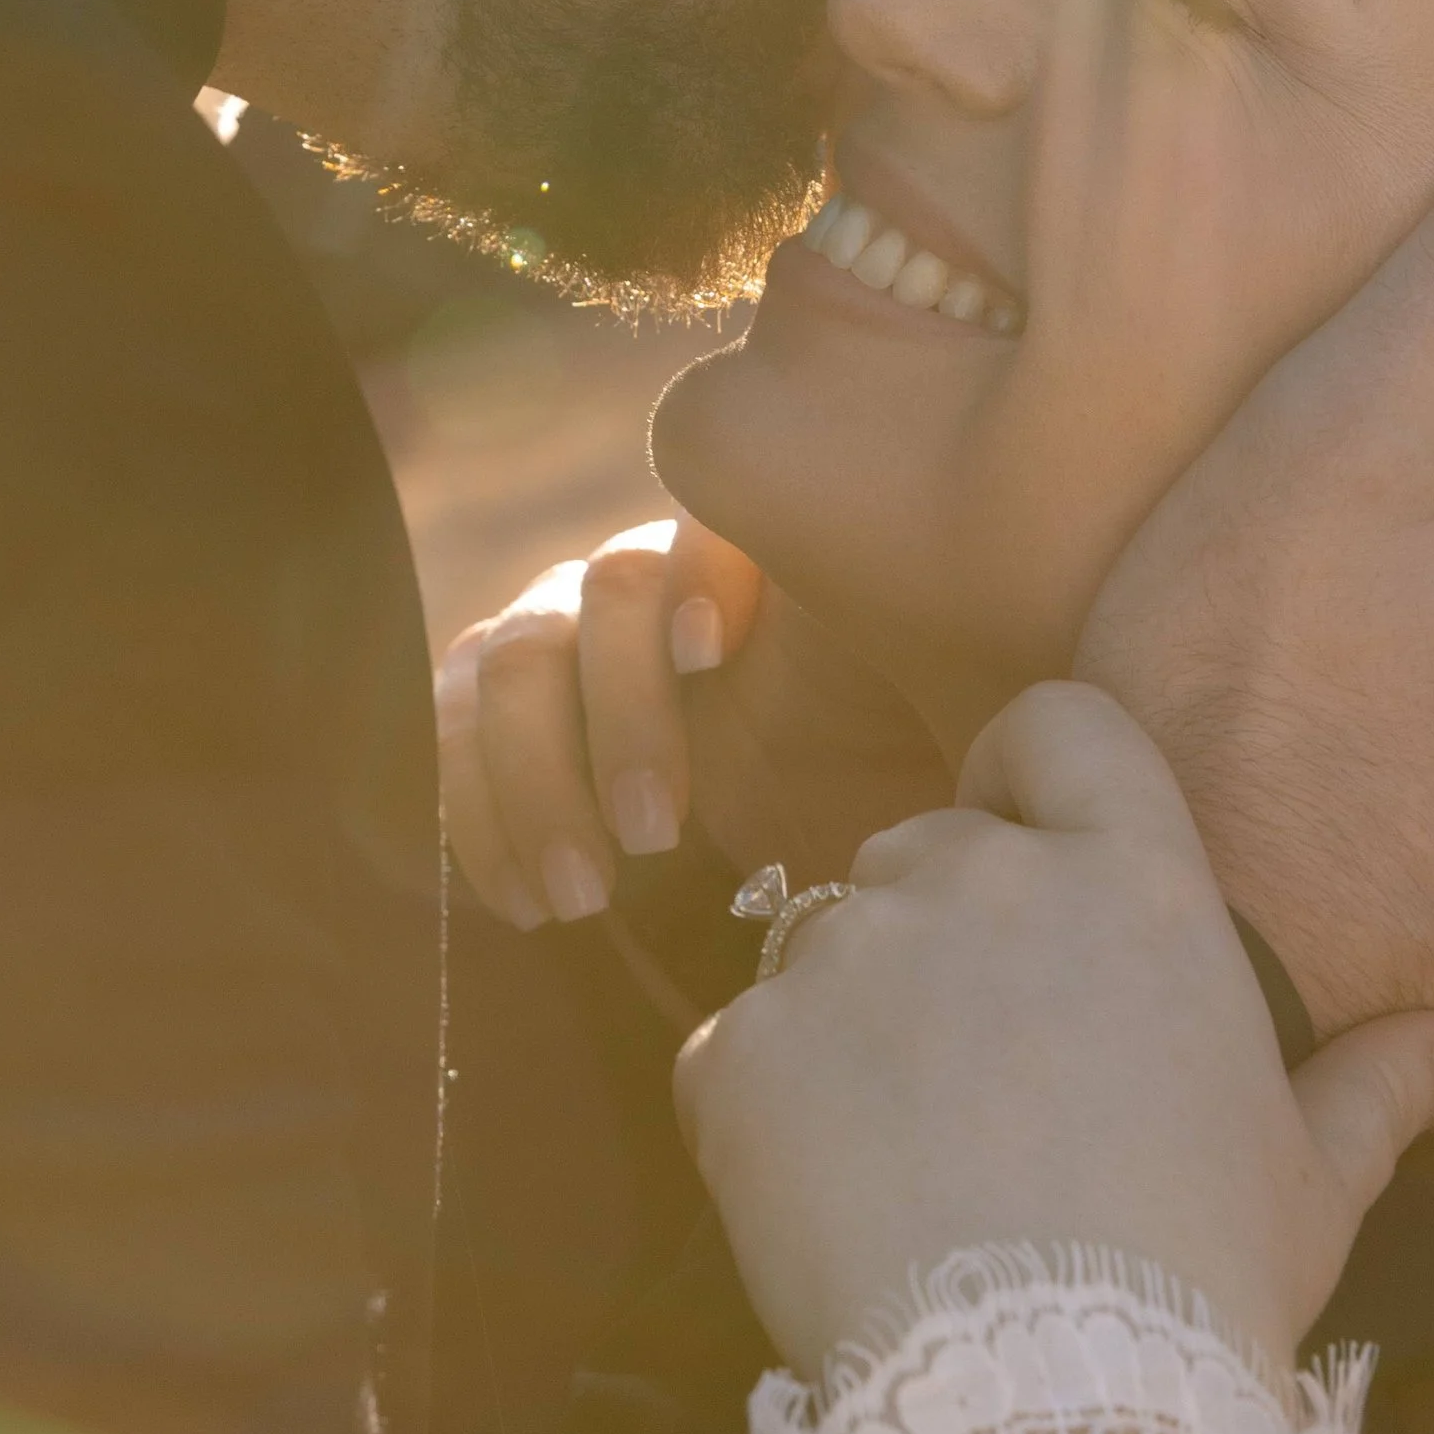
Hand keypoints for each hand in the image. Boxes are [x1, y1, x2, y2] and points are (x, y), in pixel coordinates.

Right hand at [436, 517, 943, 927]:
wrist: (848, 900)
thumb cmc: (906, 804)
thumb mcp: (942, 740)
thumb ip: (941, 691)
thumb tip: (982, 677)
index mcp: (754, 575)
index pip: (694, 530)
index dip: (689, 577)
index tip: (716, 658)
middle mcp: (648, 592)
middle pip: (588, 593)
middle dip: (613, 710)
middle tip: (656, 836)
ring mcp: (567, 655)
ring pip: (500, 661)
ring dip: (525, 776)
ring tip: (578, 898)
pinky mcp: (513, 736)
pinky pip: (452, 745)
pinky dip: (475, 819)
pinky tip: (525, 903)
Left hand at [676, 685, 1433, 1377]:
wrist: (1047, 1415)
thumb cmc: (1202, 1285)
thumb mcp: (1314, 1182)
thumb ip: (1384, 1083)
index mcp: (1132, 883)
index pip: (1060, 723)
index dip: (1030, 771)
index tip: (1030, 848)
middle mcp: (985, 880)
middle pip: (931, 845)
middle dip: (945, 933)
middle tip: (987, 1074)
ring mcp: (852, 956)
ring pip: (828, 942)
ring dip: (856, 1020)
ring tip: (915, 1157)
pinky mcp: (747, 1050)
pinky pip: (741, 1050)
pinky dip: (770, 1112)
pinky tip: (834, 1206)